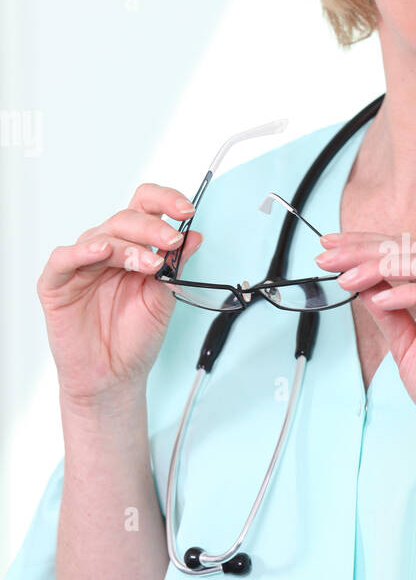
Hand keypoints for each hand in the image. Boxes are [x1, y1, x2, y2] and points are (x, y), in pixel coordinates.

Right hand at [37, 184, 203, 407]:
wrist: (115, 377)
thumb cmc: (135, 339)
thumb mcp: (164, 298)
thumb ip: (175, 266)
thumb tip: (194, 235)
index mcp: (133, 248)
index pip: (145, 208)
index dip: (165, 202)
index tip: (188, 211)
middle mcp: (106, 250)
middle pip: (126, 219)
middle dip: (153, 228)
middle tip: (172, 243)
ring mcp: (80, 265)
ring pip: (101, 236)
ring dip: (129, 246)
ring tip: (150, 264)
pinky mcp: (56, 283)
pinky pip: (64, 259)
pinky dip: (82, 252)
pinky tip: (102, 251)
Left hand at [315, 231, 415, 471]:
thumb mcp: (405, 346)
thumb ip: (388, 315)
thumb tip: (364, 287)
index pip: (406, 254)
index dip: (366, 246)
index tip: (331, 248)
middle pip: (412, 249)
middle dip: (364, 249)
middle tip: (328, 256)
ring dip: (381, 265)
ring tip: (347, 278)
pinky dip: (407, 292)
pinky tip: (380, 298)